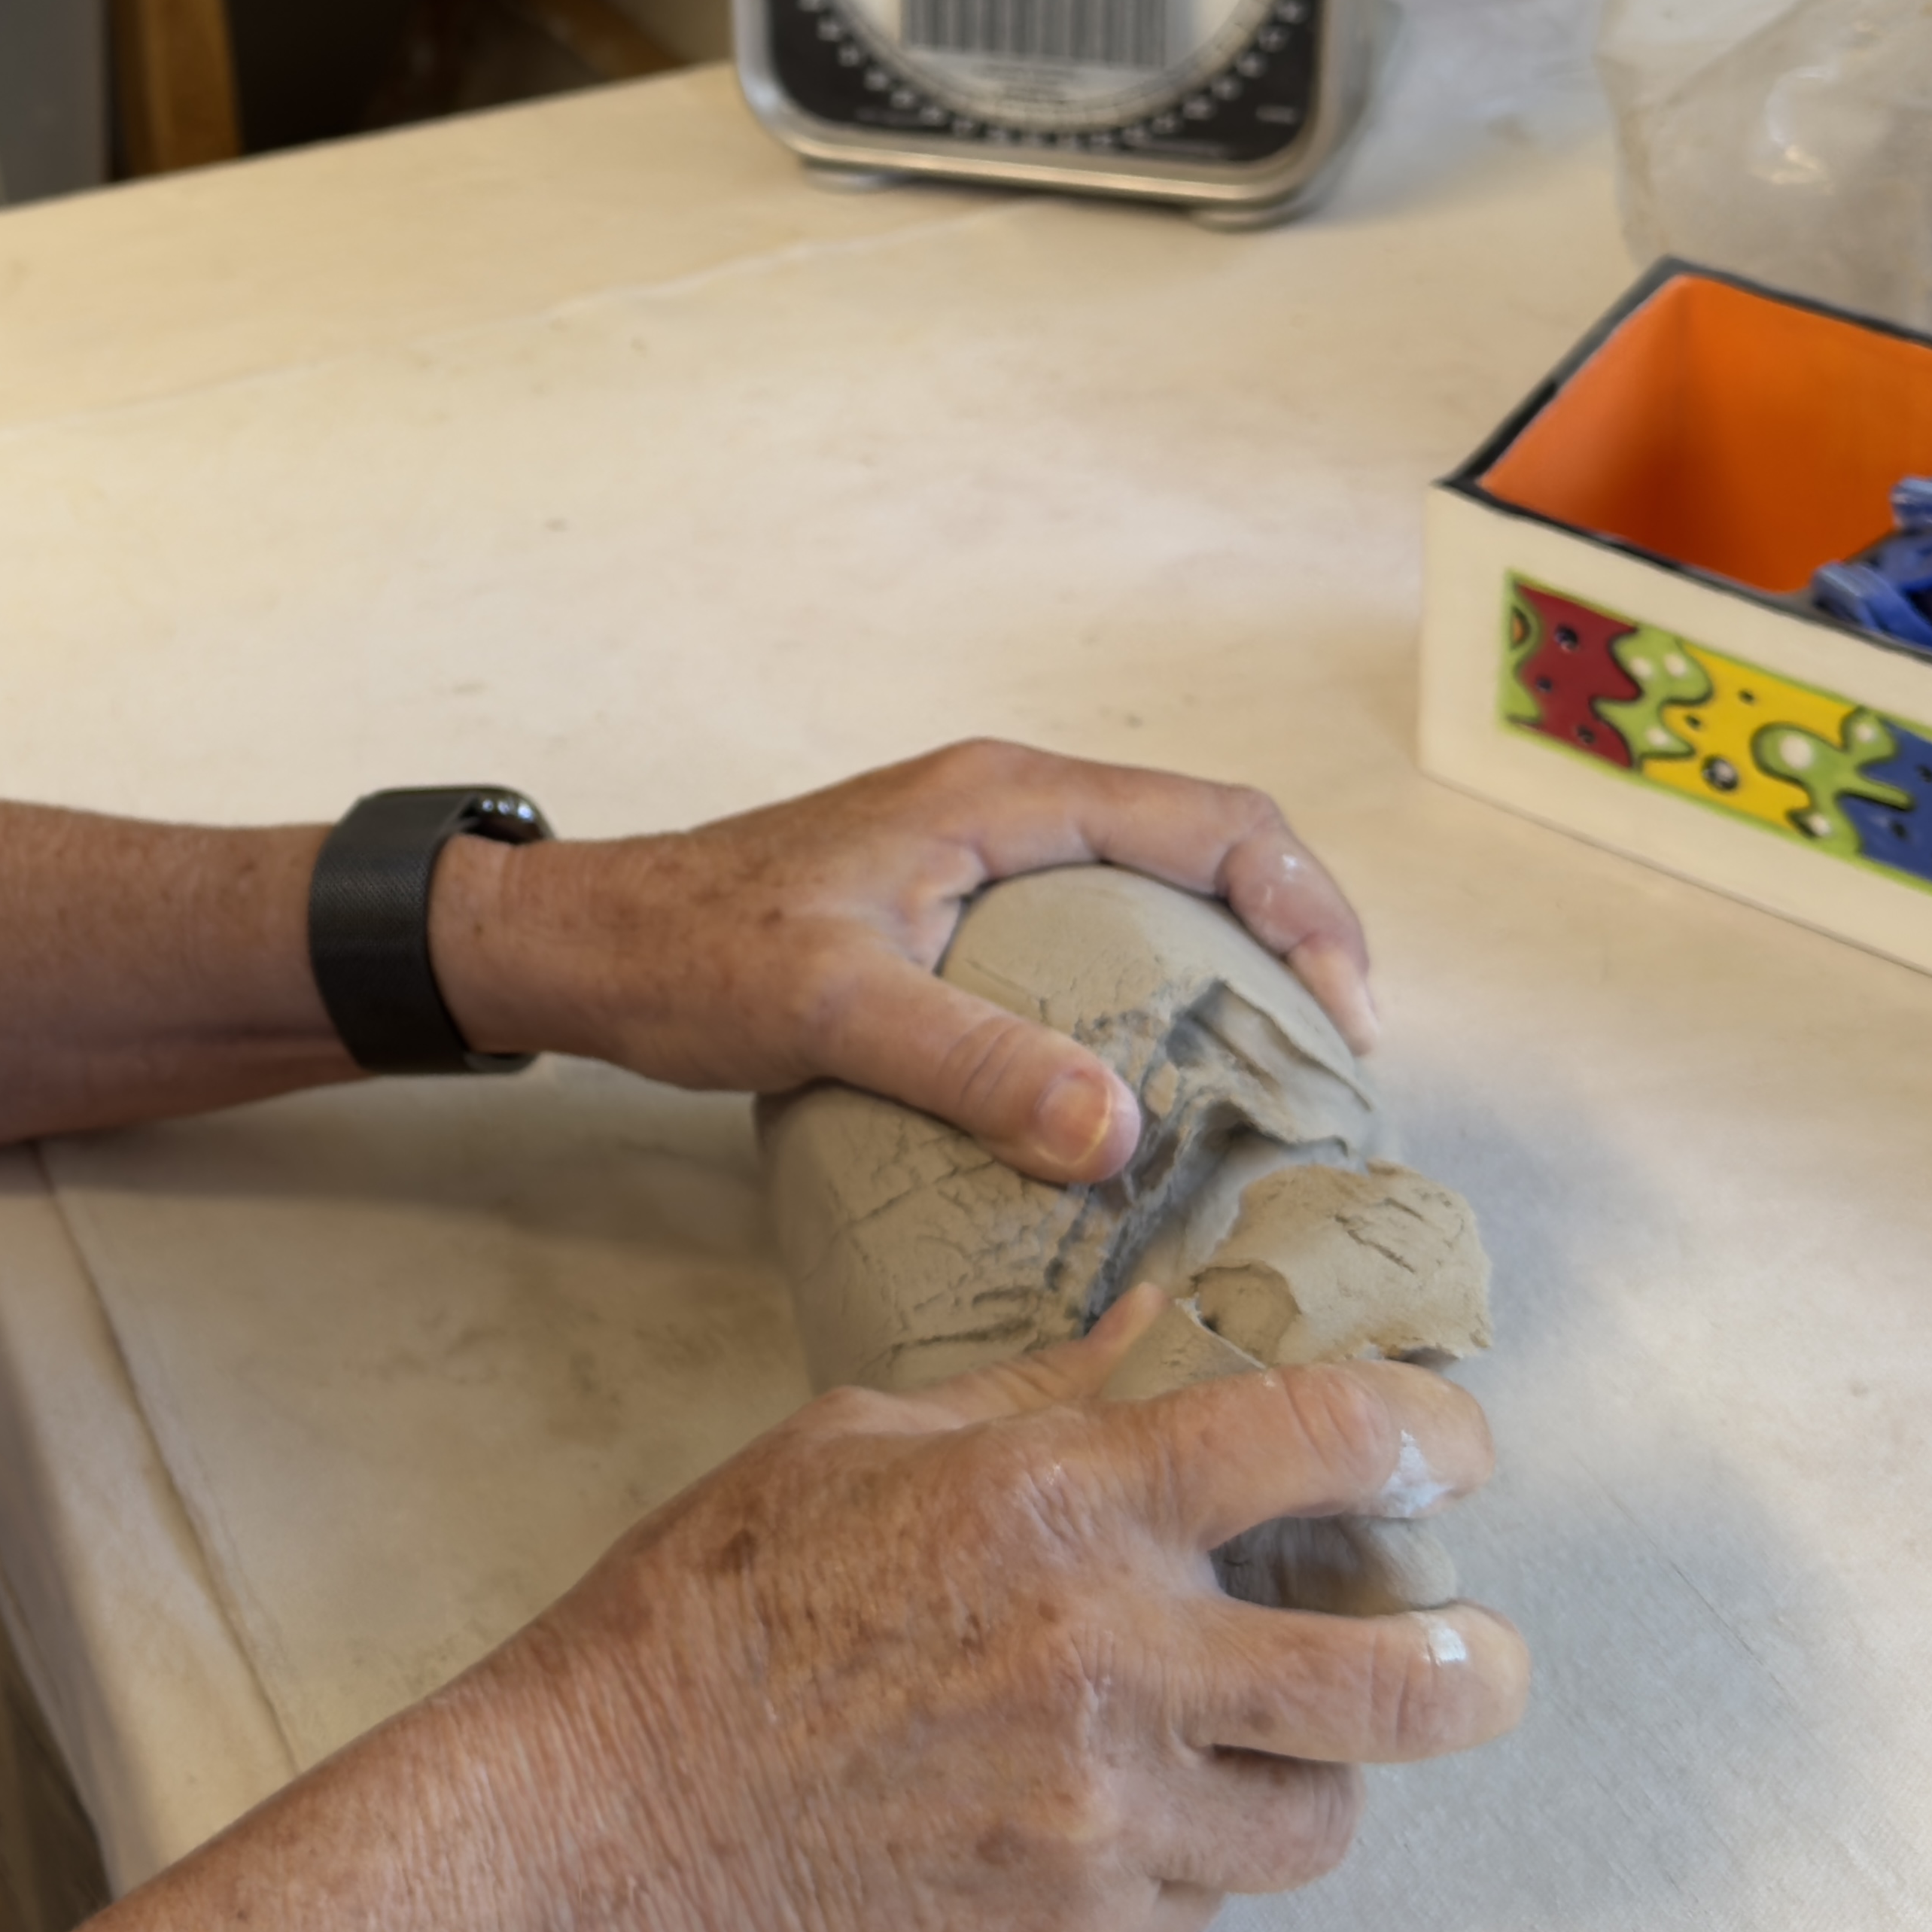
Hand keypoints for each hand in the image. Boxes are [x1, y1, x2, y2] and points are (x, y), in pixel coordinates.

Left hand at [433, 740, 1374, 1184]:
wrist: (585, 945)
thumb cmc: (687, 955)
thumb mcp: (832, 1011)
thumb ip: (972, 1065)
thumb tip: (1118, 1132)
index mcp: (1006, 799)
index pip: (1220, 823)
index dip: (1311, 914)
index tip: (1346, 1030)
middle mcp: (1009, 810)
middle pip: (1210, 852)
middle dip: (1293, 948)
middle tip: (1329, 1077)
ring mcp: (982, 857)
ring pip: (1154, 898)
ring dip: (1226, 977)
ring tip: (1264, 1092)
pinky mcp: (954, 911)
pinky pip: (1094, 940)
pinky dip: (1148, 1001)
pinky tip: (1147, 1093)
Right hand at [468, 1311, 1528, 1931]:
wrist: (618, 1815)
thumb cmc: (719, 1603)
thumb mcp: (862, 1439)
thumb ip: (1039, 1396)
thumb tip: (1162, 1330)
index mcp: (1064, 1503)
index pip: (1331, 1443)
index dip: (1435, 1436)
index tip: (1452, 1446)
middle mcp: (1114, 1660)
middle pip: (1408, 1681)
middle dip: (1477, 1661)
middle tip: (1473, 1648)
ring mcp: (1108, 1813)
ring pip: (1329, 1815)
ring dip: (1328, 1771)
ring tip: (1284, 1741)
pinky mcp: (1084, 1928)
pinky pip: (1214, 1897)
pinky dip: (1200, 1853)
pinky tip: (1132, 1808)